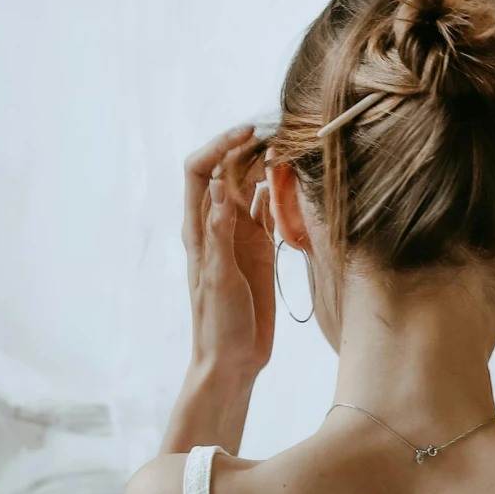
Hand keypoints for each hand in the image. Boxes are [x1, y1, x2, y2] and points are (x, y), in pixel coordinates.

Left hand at [181, 125, 274, 387]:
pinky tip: (296, 182)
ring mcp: (240, 234)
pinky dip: (281, 193)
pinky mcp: (260, 248)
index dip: (220, 146)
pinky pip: (269, 210)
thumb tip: (217, 186)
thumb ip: (219, 233)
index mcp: (198, 228)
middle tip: (280, 136)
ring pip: (251, 186)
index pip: (200, 171)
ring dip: (266, 166)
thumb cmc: (218, 324)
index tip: (249, 133)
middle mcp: (217, 224)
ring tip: (291, 150)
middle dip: (248, 148)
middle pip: (227, 171)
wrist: (232, 359)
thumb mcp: (218, 278)